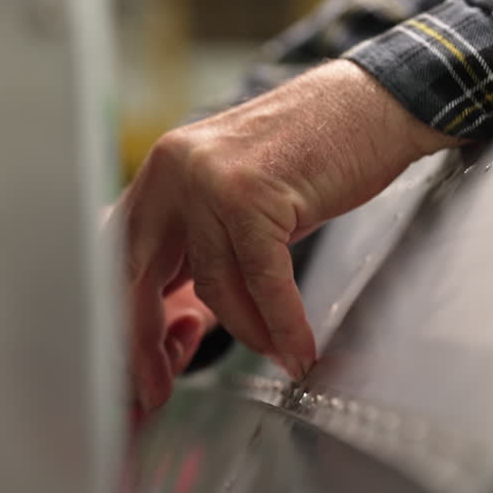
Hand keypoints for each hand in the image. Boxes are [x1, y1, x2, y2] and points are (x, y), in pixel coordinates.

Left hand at [113, 60, 460, 410]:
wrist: (374, 104)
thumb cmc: (313, 152)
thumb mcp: (236, 193)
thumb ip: (198, 240)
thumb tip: (170, 306)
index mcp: (161, 170)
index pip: (118, 253)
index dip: (123, 314)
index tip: (137, 362)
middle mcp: (174, 168)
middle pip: (139, 273)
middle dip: (145, 340)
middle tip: (157, 388)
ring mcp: (210, 178)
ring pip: (213, 283)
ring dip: (248, 330)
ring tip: (277, 350)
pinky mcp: (253, 194)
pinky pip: (262, 280)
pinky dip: (283, 323)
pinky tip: (298, 347)